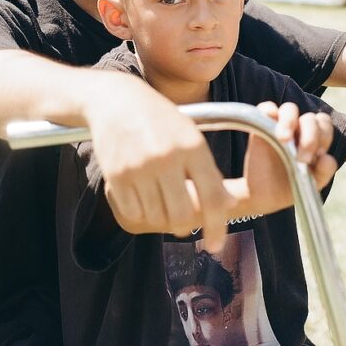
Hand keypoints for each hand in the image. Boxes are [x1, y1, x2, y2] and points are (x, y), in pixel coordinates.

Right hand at [85, 78, 234, 251]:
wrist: (116, 101)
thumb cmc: (161, 121)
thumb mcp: (190, 137)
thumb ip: (209, 172)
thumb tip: (229, 205)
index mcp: (193, 146)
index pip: (212, 198)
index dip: (217, 226)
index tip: (216, 245)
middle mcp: (168, 157)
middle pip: (182, 216)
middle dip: (184, 226)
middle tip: (182, 221)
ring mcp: (140, 167)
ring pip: (156, 217)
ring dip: (160, 217)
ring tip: (158, 197)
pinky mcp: (117, 175)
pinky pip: (134, 212)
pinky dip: (140, 211)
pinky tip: (141, 193)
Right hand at [237, 102, 336, 215]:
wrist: (262, 198)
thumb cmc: (288, 188)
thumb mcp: (309, 184)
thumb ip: (323, 172)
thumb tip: (328, 158)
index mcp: (313, 139)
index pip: (324, 124)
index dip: (324, 136)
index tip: (318, 157)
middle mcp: (298, 129)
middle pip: (310, 118)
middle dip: (310, 137)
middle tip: (302, 159)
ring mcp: (279, 126)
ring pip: (290, 109)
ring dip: (290, 122)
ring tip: (284, 140)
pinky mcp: (260, 126)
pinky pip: (266, 108)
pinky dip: (269, 111)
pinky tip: (272, 128)